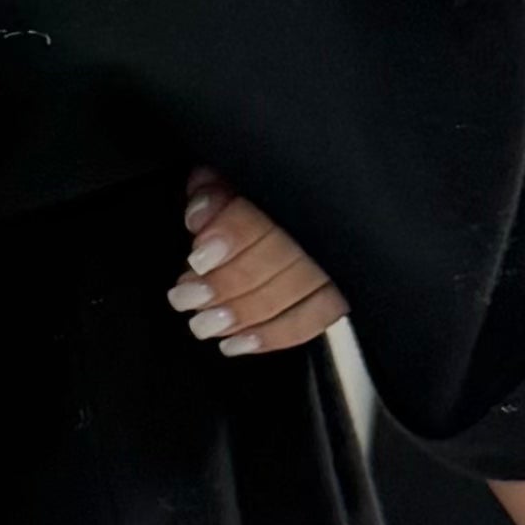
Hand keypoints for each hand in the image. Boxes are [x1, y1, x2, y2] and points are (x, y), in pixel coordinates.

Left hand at [170, 173, 346, 358]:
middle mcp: (320, 223)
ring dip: (245, 314)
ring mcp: (335, 260)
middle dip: (228, 284)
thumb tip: (201, 215)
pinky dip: (275, 335)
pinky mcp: (338, 291)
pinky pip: (315, 319)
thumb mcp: (226, 180)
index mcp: (293, 189)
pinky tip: (237, 343)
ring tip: (204, 324)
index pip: (268, 213)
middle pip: (283, 258)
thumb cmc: (250, 198)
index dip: (233, 236)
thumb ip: (212, 192)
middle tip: (187, 298)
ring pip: (299, 292)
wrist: (283, 216)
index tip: (199, 257)